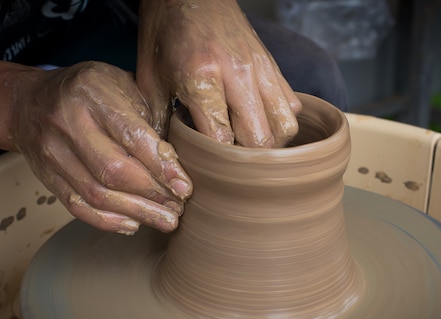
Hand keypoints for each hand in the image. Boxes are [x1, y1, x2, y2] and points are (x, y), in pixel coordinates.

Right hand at [9, 61, 191, 233]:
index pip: (132, 137)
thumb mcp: (123, 85)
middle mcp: (68, 122)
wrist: (29, 100)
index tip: (185, 188)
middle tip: (179, 208)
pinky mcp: (46, 176)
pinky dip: (108, 221)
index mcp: (93, 93)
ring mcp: (53, 152)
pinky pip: (77, 205)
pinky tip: (134, 224)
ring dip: (136, 212)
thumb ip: (149, 116)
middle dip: (152, 195)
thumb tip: (180, 162)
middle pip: (113, 170)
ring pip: (96, 193)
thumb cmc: (90, 91)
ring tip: (165, 221)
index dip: (162, 167)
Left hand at [136, 0, 301, 147]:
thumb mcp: (150, 78)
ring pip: (284, 127)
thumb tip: (164, 158)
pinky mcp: (273, 65)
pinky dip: (280, 122)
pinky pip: (291, 106)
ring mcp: (261, 69)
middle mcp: (239, 74)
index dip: (215, 161)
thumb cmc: (165, 31)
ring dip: (268, 143)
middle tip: (227, 162)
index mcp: (202, 77)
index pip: (222, 139)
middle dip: (245, 161)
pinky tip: (258, 122)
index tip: (205, 165)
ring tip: (247, 144)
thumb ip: (157, 120)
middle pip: (260, 140)